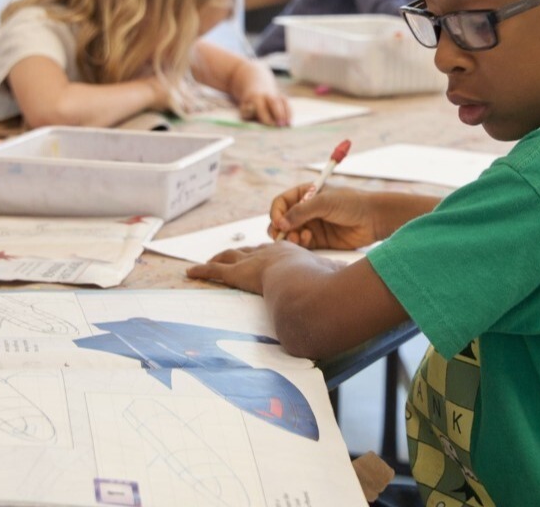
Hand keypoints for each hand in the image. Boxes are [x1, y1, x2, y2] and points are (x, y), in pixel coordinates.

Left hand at [187, 241, 329, 293]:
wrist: (304, 282)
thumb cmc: (320, 282)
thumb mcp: (331, 278)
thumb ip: (336, 281)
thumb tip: (350, 288)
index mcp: (289, 253)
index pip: (273, 251)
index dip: (265, 252)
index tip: (261, 253)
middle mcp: (268, 253)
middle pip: (248, 250)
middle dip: (238, 252)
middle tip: (229, 254)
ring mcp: (251, 262)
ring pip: (228, 257)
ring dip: (217, 260)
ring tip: (205, 263)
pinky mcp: (237, 274)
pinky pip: (215, 271)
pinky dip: (202, 271)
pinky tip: (190, 273)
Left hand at [238, 91, 290, 126]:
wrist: (256, 88)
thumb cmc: (250, 105)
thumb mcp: (244, 109)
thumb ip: (247, 112)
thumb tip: (252, 110)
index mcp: (256, 98)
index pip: (261, 107)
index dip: (266, 116)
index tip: (270, 125)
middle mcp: (267, 95)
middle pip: (274, 102)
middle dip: (278, 113)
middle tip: (280, 125)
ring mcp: (276, 95)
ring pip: (282, 102)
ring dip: (286, 113)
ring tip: (288, 124)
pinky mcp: (282, 97)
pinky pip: (287, 103)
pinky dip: (289, 112)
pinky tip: (290, 122)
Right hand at [270, 184, 380, 249]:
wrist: (374, 219)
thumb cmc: (351, 203)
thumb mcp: (324, 202)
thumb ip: (300, 212)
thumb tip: (280, 223)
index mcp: (305, 194)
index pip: (281, 203)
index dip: (276, 212)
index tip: (278, 222)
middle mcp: (306, 210)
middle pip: (282, 220)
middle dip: (279, 228)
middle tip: (282, 235)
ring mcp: (312, 225)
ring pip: (290, 234)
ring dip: (290, 237)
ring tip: (299, 237)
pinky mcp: (319, 240)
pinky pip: (302, 244)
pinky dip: (300, 243)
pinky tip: (307, 239)